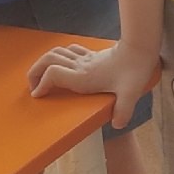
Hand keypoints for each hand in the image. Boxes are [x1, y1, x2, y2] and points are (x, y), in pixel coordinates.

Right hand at [29, 42, 159, 129]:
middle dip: (34, 72)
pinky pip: (68, 50)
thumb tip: (117, 125)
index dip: (42, 84)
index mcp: (83, 77)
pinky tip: (60, 63)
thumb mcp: (131, 93)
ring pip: (55, 52)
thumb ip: (123, 110)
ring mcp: (84, 58)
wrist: (141, 48)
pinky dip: (58, 55)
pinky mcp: (91, 54)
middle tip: (33, 86)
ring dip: (43, 62)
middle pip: (48, 60)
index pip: (53, 74)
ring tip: (40, 76)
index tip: (38, 95)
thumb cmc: (135, 70)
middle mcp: (80, 66)